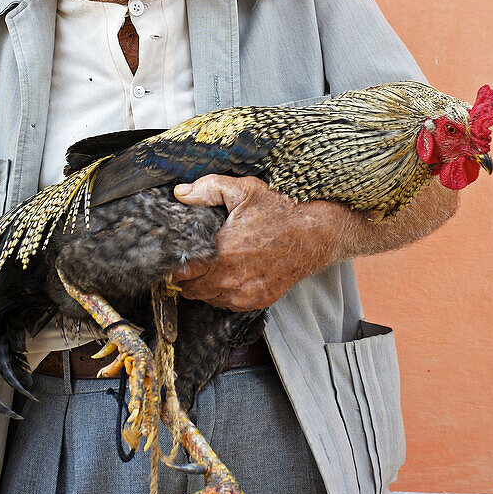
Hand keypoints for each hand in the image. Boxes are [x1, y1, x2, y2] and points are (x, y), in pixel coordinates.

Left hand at [173, 175, 349, 311]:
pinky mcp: (258, 301)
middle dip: (188, 275)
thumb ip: (207, 189)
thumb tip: (180, 193)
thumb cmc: (282, 211)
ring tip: (213, 264)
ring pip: (208, 298)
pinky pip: (228, 304)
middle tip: (194, 257)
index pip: (181, 273)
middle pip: (191, 290)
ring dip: (205, 285)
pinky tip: (230, 273)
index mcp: (222, 254)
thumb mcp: (243, 190)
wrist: (317, 233)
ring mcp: (245, 294)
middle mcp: (232, 280)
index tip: (178, 254)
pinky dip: (224, 292)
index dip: (175, 264)